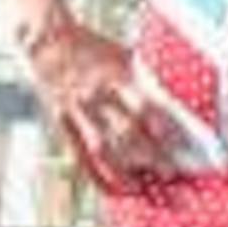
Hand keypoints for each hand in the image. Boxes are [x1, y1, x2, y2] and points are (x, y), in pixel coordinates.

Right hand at [23, 16, 181, 191]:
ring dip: (123, 170)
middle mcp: (96, 94)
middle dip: (150, 155)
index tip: (180, 145)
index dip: (163, 129)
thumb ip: (143, 79)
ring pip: (103, 147)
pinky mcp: (61, 121)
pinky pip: (78, 152)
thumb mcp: (122, 54)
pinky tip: (109, 187)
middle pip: (126, 131)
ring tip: (141, 185)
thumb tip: (174, 104)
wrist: (47, 39)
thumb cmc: (92, 46)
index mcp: (115, 74)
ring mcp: (77, 110)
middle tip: (169, 171)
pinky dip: (94, 173)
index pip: (144, 106)